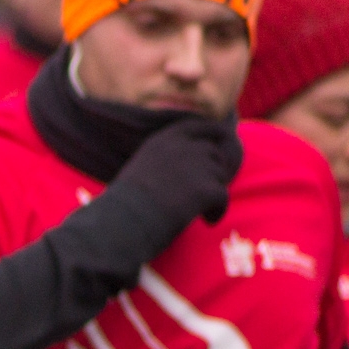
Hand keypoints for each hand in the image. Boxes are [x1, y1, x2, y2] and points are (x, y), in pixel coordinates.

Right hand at [115, 116, 243, 227]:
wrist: (126, 222)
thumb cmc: (125, 205)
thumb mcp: (140, 170)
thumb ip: (162, 162)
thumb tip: (181, 173)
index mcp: (163, 140)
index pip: (198, 126)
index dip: (214, 134)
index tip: (222, 142)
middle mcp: (182, 148)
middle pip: (213, 153)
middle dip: (213, 171)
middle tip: (203, 192)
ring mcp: (196, 166)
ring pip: (220, 175)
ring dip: (214, 191)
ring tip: (201, 211)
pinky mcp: (207, 188)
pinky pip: (223, 197)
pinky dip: (218, 210)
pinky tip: (208, 221)